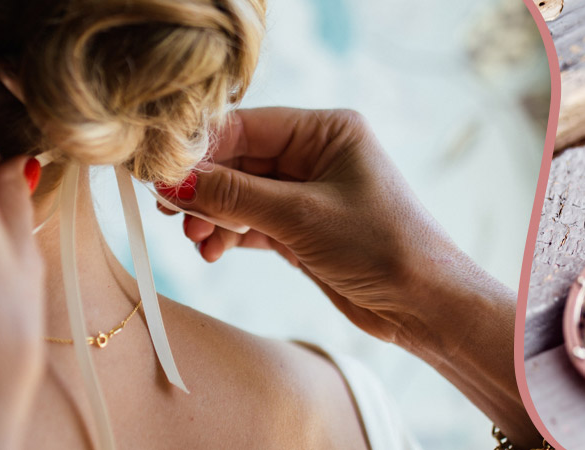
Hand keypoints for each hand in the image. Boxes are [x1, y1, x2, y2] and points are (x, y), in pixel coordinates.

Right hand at [160, 107, 466, 344]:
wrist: (425, 304)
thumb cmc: (382, 246)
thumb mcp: (301, 217)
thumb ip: (234, 197)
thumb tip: (173, 181)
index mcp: (328, 130)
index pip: (246, 126)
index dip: (199, 149)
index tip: (160, 172)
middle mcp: (317, 155)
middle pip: (238, 161)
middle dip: (203, 187)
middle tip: (168, 211)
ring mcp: (309, 193)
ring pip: (240, 195)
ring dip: (213, 216)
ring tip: (196, 237)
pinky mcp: (304, 230)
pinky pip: (252, 223)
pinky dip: (229, 235)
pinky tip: (212, 251)